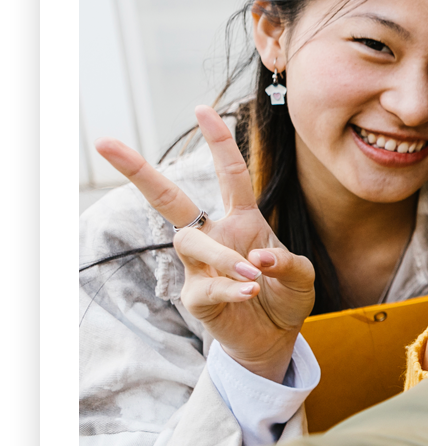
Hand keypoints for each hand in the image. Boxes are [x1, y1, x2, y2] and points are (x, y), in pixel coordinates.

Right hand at [95, 106, 315, 382]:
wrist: (277, 336)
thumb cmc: (286, 295)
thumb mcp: (302, 275)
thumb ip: (289, 263)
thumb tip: (258, 256)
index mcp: (241, 219)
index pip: (228, 173)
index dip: (219, 142)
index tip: (202, 108)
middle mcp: (214, 235)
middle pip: (169, 198)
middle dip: (138, 170)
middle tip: (106, 142)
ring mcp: (200, 266)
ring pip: (192, 243)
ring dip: (224, 257)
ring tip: (254, 276)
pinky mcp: (196, 297)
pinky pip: (206, 287)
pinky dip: (230, 289)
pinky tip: (251, 291)